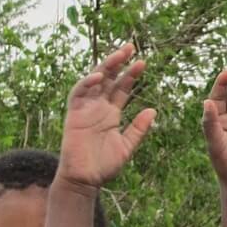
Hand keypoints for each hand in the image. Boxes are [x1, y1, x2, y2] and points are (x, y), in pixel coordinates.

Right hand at [57, 44, 155, 189]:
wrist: (85, 180)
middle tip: (131, 47)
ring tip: (119, 54)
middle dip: (118, 62)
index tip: (143, 62)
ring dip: (105, 67)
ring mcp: (85, 109)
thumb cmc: (104, 165)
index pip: (121, 88)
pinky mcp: (73, 115)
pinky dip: (86, 84)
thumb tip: (152, 110)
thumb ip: (139, 129)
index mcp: (111, 113)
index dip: (131, 75)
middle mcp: (98, 107)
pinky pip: (78, 95)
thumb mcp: (128, 145)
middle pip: (108, 79)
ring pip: (94, 81)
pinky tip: (98, 76)